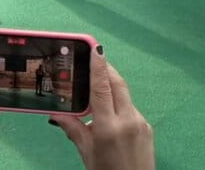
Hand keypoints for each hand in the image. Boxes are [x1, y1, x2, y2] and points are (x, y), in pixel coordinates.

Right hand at [49, 53, 153, 169]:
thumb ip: (74, 131)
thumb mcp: (87, 154)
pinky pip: (131, 109)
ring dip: (112, 89)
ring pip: (125, 97)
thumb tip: (57, 115)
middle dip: (107, 70)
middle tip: (95, 59)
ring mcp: (141, 122)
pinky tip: (109, 113)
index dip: (98, 67)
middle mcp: (128, 120)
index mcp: (109, 128)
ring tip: (96, 87)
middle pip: (117, 85)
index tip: (96, 49)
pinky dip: (119, 106)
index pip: (102, 89)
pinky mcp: (147, 127)